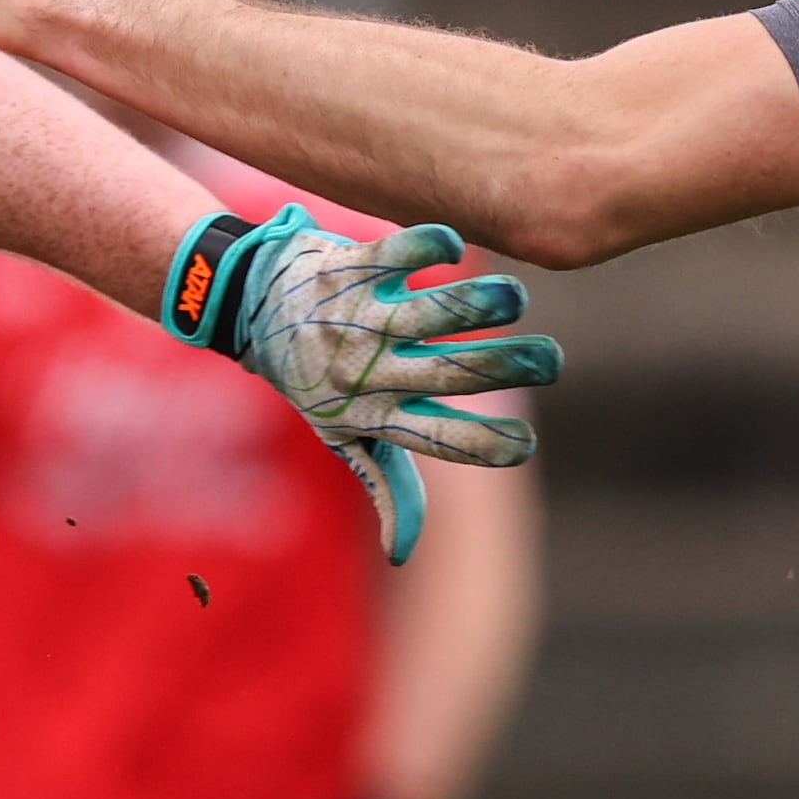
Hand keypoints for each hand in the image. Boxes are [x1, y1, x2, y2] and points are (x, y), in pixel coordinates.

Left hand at [164, 203, 560, 563]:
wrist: (248, 307)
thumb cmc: (311, 380)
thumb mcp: (341, 437)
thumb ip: (385, 484)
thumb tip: (401, 554)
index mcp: (374, 413)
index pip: (437, 439)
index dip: (483, 447)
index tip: (525, 446)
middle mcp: (369, 368)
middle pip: (451, 373)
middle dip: (508, 367)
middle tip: (551, 361)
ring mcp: (360, 315)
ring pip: (433, 312)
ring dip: (482, 303)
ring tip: (513, 299)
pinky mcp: (350, 265)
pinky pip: (397, 252)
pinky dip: (430, 245)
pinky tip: (454, 249)